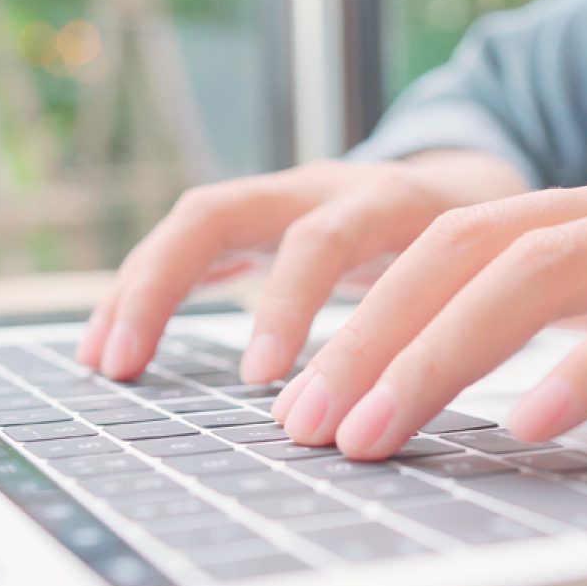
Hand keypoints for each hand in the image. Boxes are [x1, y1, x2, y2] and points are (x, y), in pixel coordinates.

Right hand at [77, 152, 528, 380]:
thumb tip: (415, 404)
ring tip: (102, 361)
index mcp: (387, 198)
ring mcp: (287, 197)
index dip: (286, 303)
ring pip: (196, 222)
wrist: (470, 180)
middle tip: (128, 368)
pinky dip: (153, 288)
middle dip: (164, 286)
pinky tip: (118, 340)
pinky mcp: (267, 217)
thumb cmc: (479, 241)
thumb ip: (455, 314)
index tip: (260, 379)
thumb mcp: (483, 271)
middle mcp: (323, 188)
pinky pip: (195, 244)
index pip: (321, 239)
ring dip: (140, 288)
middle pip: (222, 210)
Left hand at [273, 166, 586, 458]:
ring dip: (448, 352)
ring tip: (381, 428)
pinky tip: (537, 423)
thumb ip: (562, 323)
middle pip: (471, 249)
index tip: (306, 395)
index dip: (364, 315)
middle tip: (311, 420)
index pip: (448, 246)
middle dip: (376, 335)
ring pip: (547, 267)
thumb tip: (462, 378)